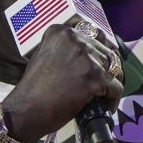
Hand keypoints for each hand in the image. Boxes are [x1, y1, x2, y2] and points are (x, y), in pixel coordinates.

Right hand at [3, 25, 121, 142]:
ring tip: (103, 98)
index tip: (96, 68)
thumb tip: (86, 56)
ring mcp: (87, 57)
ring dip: (110, 85)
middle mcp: (75, 39)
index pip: (93, 37)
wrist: (26, 110)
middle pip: (106, 53)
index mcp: (62, 32)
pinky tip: (106, 107)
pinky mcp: (95, 77)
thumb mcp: (44, 56)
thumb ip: (64, 51)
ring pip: (113, 70)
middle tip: (101, 86)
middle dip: (106, 70)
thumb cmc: (32, 88)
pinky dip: (113, 99)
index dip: (98, 54)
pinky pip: (116, 87)